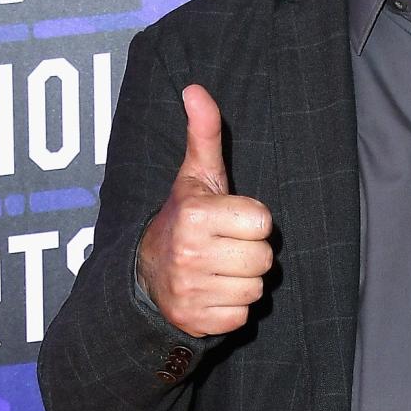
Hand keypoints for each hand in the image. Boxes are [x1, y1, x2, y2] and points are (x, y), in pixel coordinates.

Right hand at [136, 84, 272, 337]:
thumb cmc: (186, 216)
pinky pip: (243, 315)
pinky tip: (214, 291)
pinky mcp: (196, 322)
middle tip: (227, 245)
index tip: (230, 219)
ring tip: (220, 267)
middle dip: (251, 251)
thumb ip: (204, 132)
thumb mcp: (197, 174)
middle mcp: (189, 253)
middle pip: (264, 257)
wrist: (146, 274)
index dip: (252, 220)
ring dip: (244, 279)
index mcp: (195, 215)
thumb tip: (195, 88)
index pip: (263, 221)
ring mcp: (190, 291)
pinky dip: (233, 307)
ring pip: (256, 288)